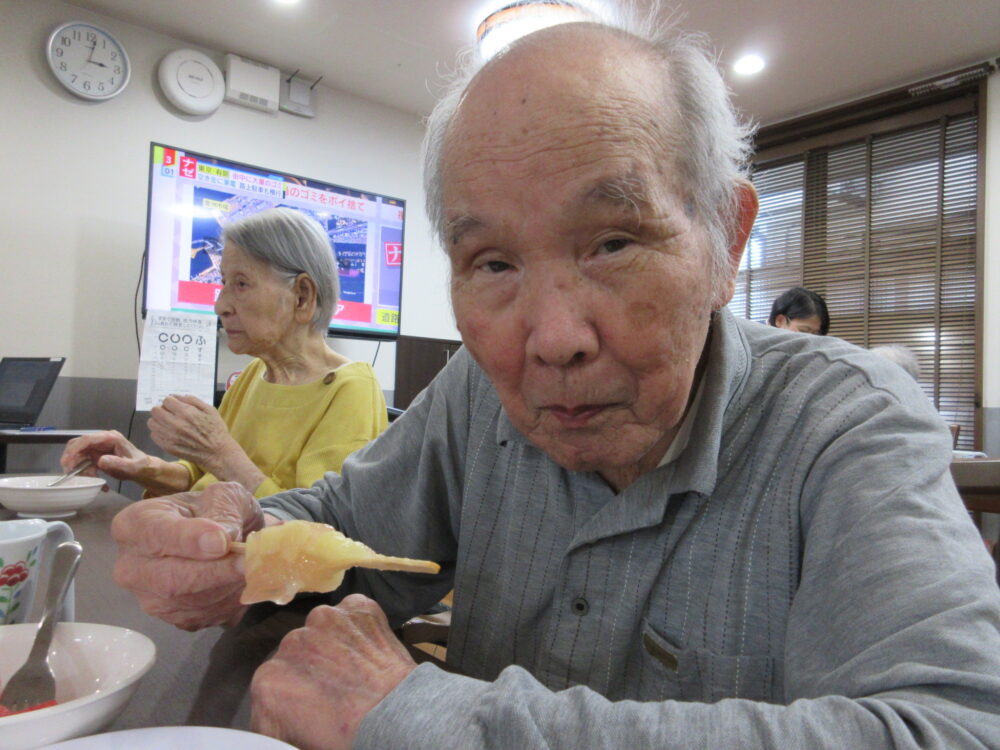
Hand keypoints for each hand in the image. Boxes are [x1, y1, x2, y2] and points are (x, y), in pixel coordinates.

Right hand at [61, 430, 188, 494]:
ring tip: (90, 479)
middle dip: (71, 459)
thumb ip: (118, 464)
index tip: (68, 462)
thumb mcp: (132, 467)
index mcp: (111, 438)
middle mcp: (102, 440)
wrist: (146, 470)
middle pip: (78, 445)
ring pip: (79, 455)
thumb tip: (101, 460)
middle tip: (71, 473)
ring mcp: (99, 448)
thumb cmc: (141, 466)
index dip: (75, 449)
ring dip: (80, 468)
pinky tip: (96, 480)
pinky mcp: (97, 456)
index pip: (87, 439)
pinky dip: (86, 473)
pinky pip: (84, 463)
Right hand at [111, 482, 264, 629]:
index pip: (155, 535)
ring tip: (250, 566)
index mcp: (135, 524)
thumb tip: (223, 538)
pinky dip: (230, 600)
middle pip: (170, 579)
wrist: (222, 537)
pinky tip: (240, 581)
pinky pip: (204, 614)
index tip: (221, 542)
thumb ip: (223, 509)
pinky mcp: (174, 618)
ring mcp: (150, 597)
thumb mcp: (224, 496)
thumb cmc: (216, 509)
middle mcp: (132, 566)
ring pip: (190, 600)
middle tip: (249, 561)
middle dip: (215, 571)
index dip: (189, 540)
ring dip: (227, 586)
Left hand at [149, 395, 233, 466]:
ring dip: (159, 421)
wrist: (217, 452)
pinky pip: (154, 435)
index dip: (171, 402)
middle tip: (170, 414)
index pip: (166, 400)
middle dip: (162, 409)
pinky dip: (159, 432)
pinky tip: (169, 433)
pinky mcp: (167, 446)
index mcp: (186, 412)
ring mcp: (170, 436)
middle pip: (155, 410)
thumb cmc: (216, 430)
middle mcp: (175, 424)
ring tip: (168, 424)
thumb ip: (192, 400)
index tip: (175, 406)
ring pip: (152, 423)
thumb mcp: (210, 410)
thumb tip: (177, 397)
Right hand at [251, 595, 417, 749]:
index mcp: (268, 679)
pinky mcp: (357, 606)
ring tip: (354, 672)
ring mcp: (326, 618)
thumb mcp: (295, 739)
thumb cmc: (349, 735)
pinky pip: (352, 614)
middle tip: (334, 693)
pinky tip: (368, 653)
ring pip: (321, 631)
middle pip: (296, 656)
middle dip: (310, 671)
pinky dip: (358, 628)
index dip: (290, 700)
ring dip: (332, 646)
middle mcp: (292, 641)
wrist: (399, 718)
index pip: (272, 686)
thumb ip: (275, 720)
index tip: (306, 710)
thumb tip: (279, 716)